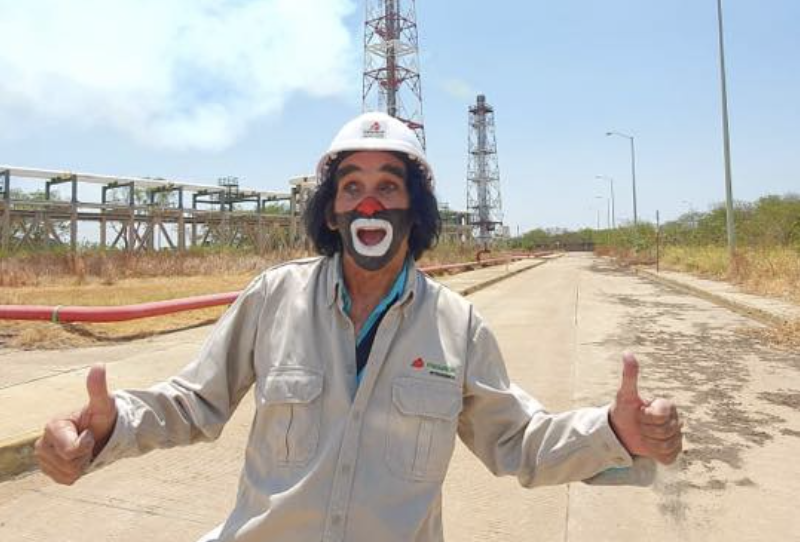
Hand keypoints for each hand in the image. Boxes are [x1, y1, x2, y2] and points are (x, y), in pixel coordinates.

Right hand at [34, 364, 117, 484]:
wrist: (100, 432)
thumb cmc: (102, 417)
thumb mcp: (104, 404)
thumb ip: (98, 387)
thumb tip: (99, 365)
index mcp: (52, 426)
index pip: (71, 451)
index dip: (86, 445)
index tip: (89, 433)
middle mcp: (41, 442)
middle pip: (68, 465)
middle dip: (84, 456)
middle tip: (88, 442)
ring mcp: (43, 458)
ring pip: (67, 475)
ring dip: (81, 465)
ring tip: (84, 450)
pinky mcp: (48, 470)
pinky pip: (65, 480)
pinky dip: (77, 473)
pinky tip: (78, 459)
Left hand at [609, 353, 681, 464]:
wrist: (620, 432)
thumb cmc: (624, 411)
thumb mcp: (625, 395)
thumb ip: (629, 375)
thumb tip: (627, 353)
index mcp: (668, 405)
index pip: (662, 416)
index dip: (646, 417)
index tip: (639, 413)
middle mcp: (676, 420)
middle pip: (666, 432)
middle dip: (647, 431)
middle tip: (640, 425)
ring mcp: (676, 436)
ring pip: (668, 446)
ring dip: (650, 443)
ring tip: (644, 435)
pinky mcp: (674, 452)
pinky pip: (669, 457)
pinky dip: (656, 454)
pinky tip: (650, 447)